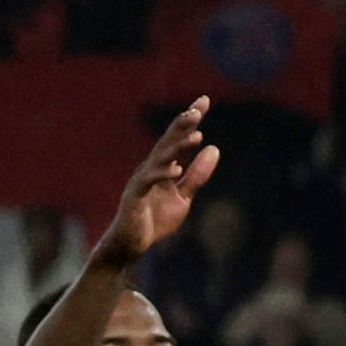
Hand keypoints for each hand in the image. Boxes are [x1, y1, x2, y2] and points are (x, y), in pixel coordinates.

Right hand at [102, 98, 219, 263]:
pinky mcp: (134, 197)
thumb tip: (214, 148)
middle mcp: (150, 169)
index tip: (204, 100)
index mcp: (162, 166)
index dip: (189, 120)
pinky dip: (162, 175)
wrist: (131, 244)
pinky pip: (148, 183)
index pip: (177, 138)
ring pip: (160, 158)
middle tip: (197, 109)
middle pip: (167, 142)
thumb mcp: (183, 197)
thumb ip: (197, 175)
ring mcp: (141, 181)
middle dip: (181, 125)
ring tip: (196, 134)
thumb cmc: (154, 219)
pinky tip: (176, 169)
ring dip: (177, 146)